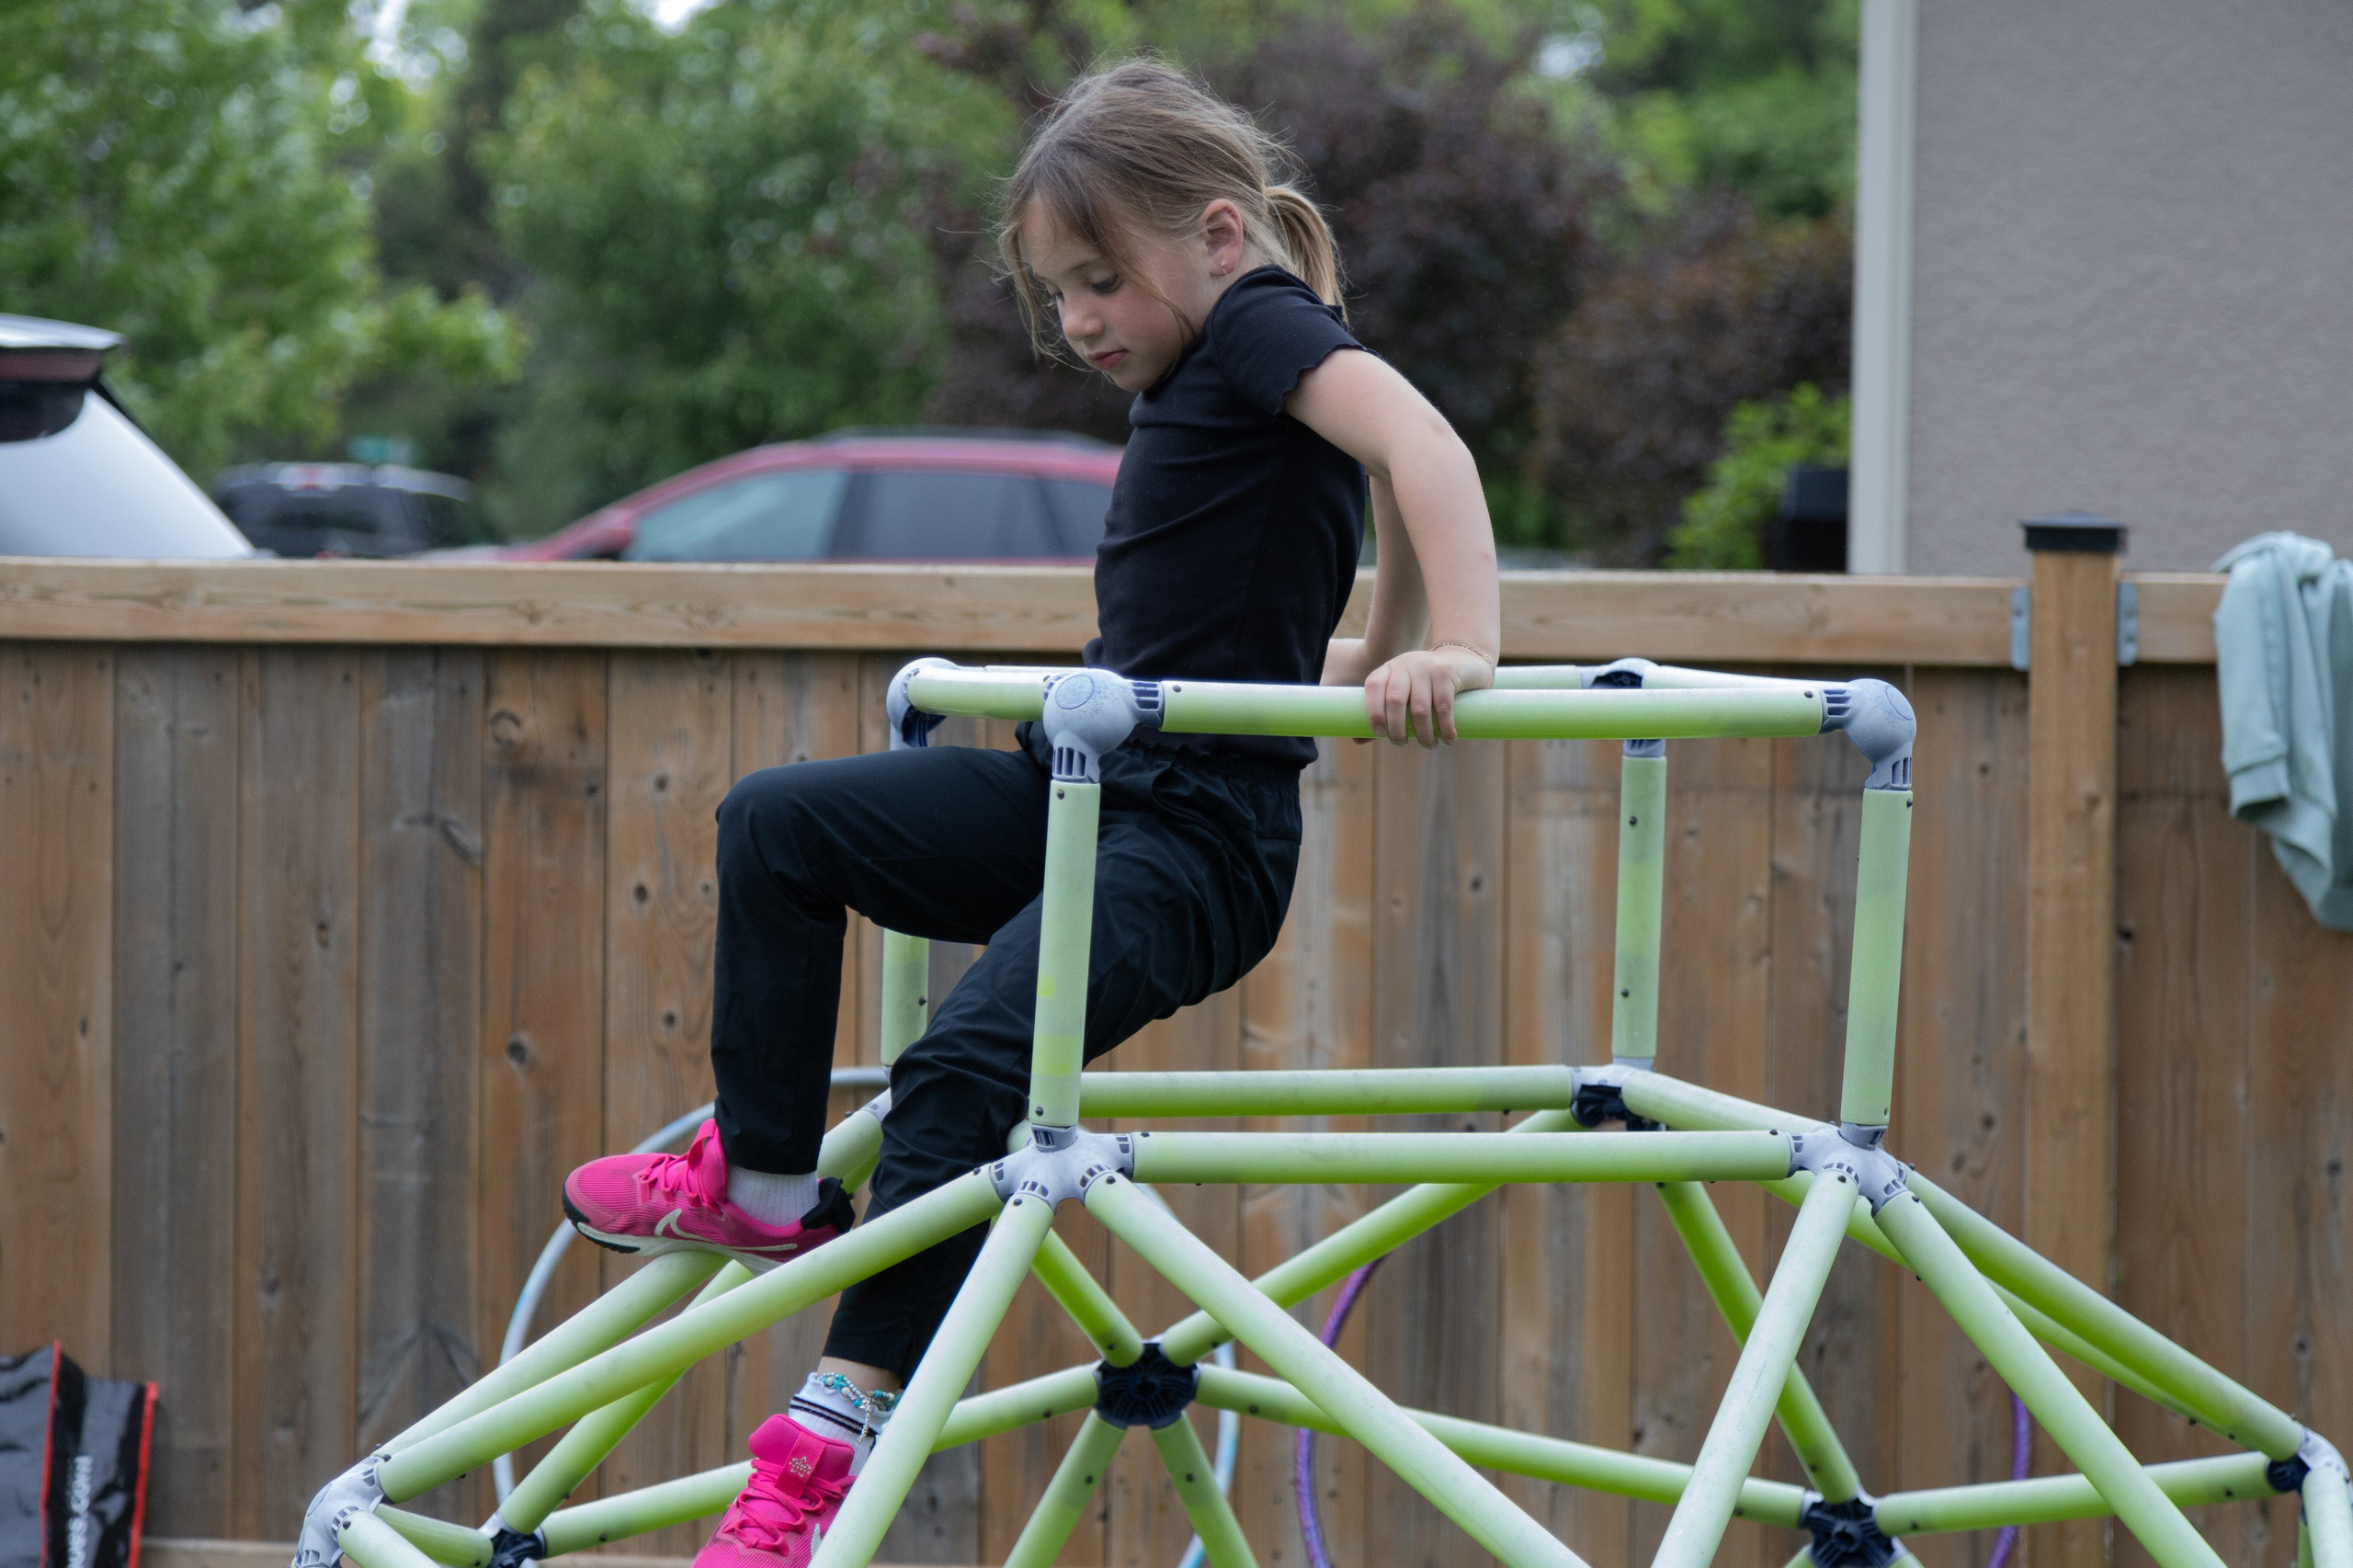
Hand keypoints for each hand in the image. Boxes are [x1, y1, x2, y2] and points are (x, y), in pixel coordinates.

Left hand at [1363, 645, 1492, 746]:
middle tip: (1402, 743)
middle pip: (1395, 701)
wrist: (1462, 662)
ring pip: (1419, 708)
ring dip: (1423, 734)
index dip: (1373, 712)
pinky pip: (1443, 706)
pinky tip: (1448, 740)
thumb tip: (1357, 739)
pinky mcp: (1446, 673)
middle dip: (1397, 729)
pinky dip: (1445, 728)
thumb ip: (1383, 713)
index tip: (1380, 734)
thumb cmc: (1425, 686)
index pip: (1373, 687)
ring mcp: (1426, 667)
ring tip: (1429, 744)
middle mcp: (1405, 664)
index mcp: (1389, 668)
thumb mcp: (1403, 692)